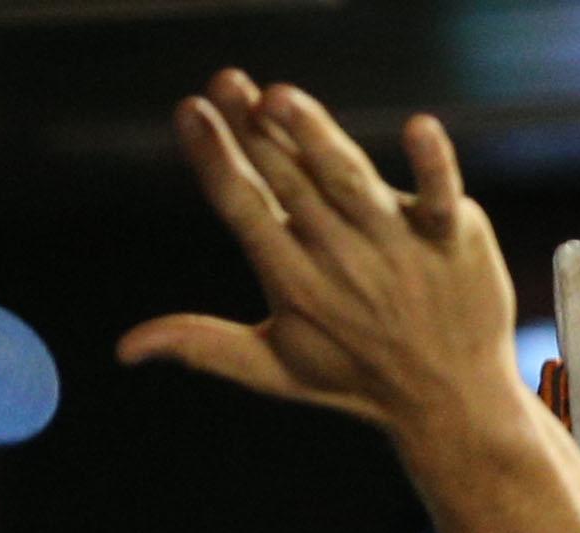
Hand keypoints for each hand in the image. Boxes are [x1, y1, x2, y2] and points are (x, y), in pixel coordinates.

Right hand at [120, 72, 518, 432]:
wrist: (455, 405)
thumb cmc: (357, 379)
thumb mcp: (277, 369)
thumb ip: (204, 345)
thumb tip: (125, 348)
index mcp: (294, 281)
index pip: (245, 209)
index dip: (216, 160)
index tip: (190, 111)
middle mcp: (342, 259)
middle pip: (290, 182)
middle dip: (257, 130)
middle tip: (227, 80)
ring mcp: (399, 246)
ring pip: (350, 180)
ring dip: (316, 138)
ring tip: (282, 98)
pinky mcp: (453, 239)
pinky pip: (441, 196)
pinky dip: (433, 164)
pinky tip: (420, 126)